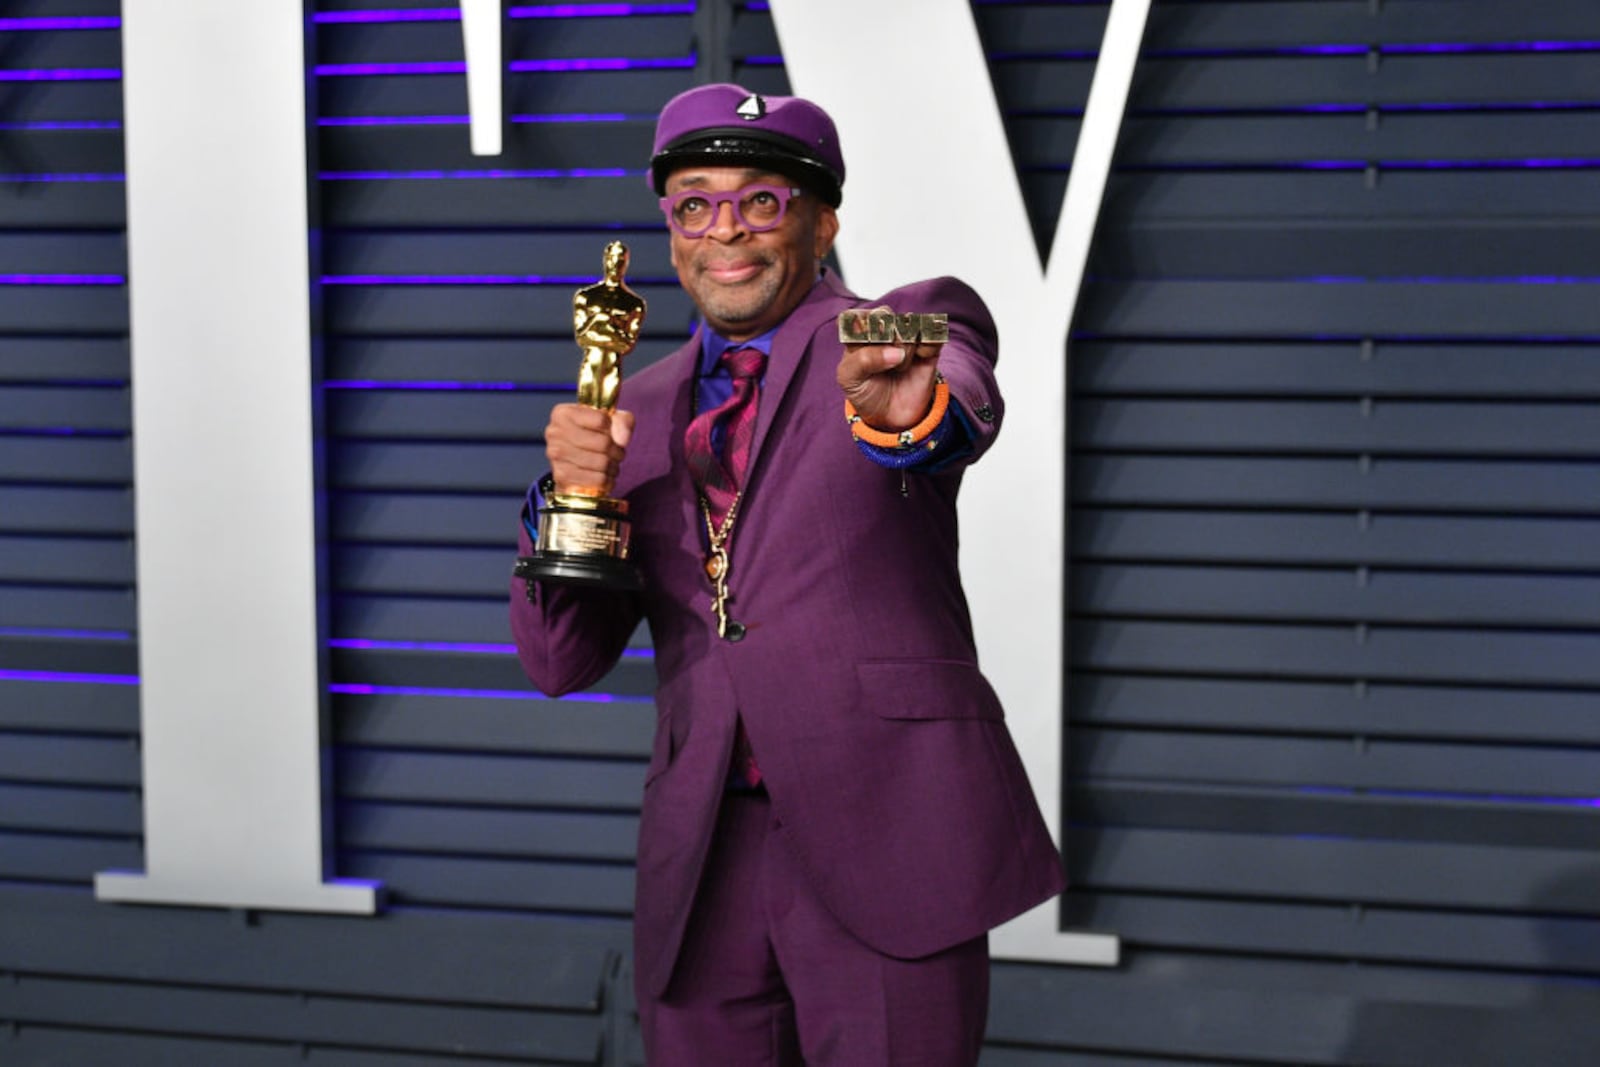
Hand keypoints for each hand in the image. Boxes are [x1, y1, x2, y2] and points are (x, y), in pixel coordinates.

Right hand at [545, 403, 634, 494]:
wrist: (574, 464)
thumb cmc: (593, 436)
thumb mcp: (611, 421)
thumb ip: (622, 421)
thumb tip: (622, 439)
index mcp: (563, 413)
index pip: (601, 420)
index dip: (613, 428)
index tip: (609, 432)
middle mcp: (555, 432)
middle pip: (603, 443)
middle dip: (616, 450)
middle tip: (616, 452)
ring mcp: (556, 455)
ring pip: (602, 462)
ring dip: (613, 466)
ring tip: (610, 464)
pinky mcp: (561, 476)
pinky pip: (598, 479)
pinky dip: (607, 480)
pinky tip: (603, 475)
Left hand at [835, 306, 941, 431]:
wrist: (890, 417)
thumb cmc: (865, 392)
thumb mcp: (850, 378)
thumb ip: (863, 360)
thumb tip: (896, 352)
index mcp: (858, 333)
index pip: (857, 316)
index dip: (862, 330)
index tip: (864, 347)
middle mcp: (882, 329)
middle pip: (884, 315)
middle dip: (883, 339)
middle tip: (883, 360)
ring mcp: (906, 336)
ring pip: (908, 325)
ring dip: (904, 348)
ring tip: (899, 367)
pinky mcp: (928, 346)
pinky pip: (934, 334)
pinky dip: (927, 346)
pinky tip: (921, 358)